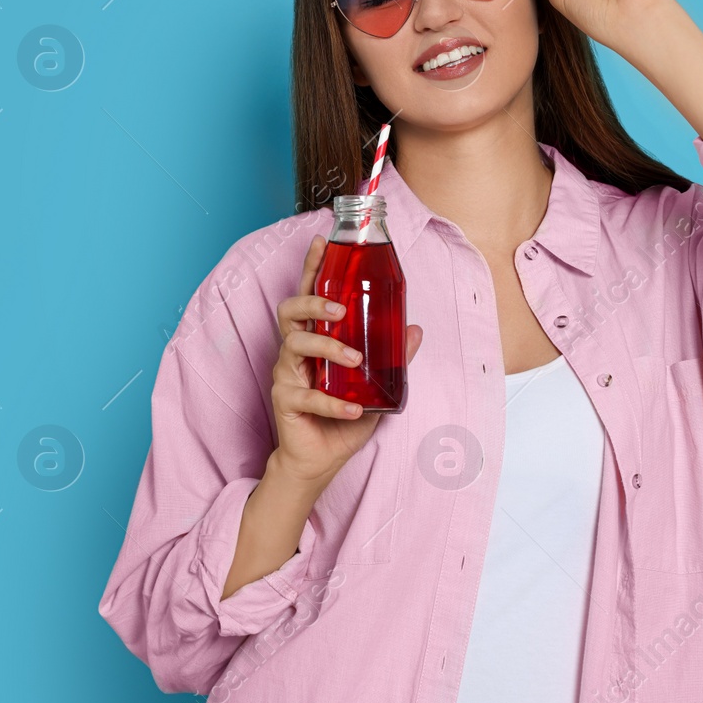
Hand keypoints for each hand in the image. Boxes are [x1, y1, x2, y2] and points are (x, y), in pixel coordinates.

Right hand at [270, 236, 423, 486]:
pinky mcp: (286, 402)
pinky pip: (307, 397)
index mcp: (314, 339)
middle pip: (290, 311)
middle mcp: (295, 351)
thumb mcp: (376, 386)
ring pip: (295, 345)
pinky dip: (333, 404)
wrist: (320, 461)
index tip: (320, 242)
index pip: (308, 295)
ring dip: (328, 348)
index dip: (311, 267)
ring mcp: (287, 375)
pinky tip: (353, 411)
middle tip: (340, 310)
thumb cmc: (342, 418)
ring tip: (355, 361)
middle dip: (313, 302)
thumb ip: (393, 358)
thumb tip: (416, 329)